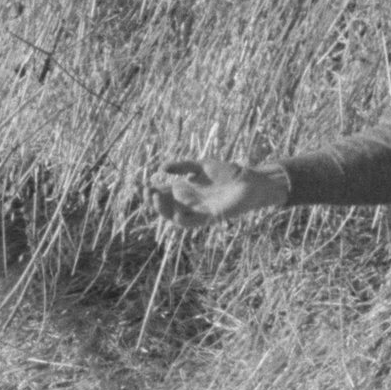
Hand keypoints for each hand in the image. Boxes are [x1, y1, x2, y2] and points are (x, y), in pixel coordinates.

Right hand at [143, 159, 273, 223]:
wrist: (252, 181)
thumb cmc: (229, 173)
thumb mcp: (202, 166)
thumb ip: (183, 167)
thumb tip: (161, 168)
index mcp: (185, 190)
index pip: (162, 193)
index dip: (149, 190)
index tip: (138, 184)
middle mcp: (189, 203)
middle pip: (164, 206)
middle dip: (152, 200)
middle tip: (145, 190)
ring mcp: (198, 211)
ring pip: (174, 216)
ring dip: (163, 209)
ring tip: (155, 197)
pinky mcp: (210, 217)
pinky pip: (193, 223)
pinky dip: (184, 219)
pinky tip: (178, 212)